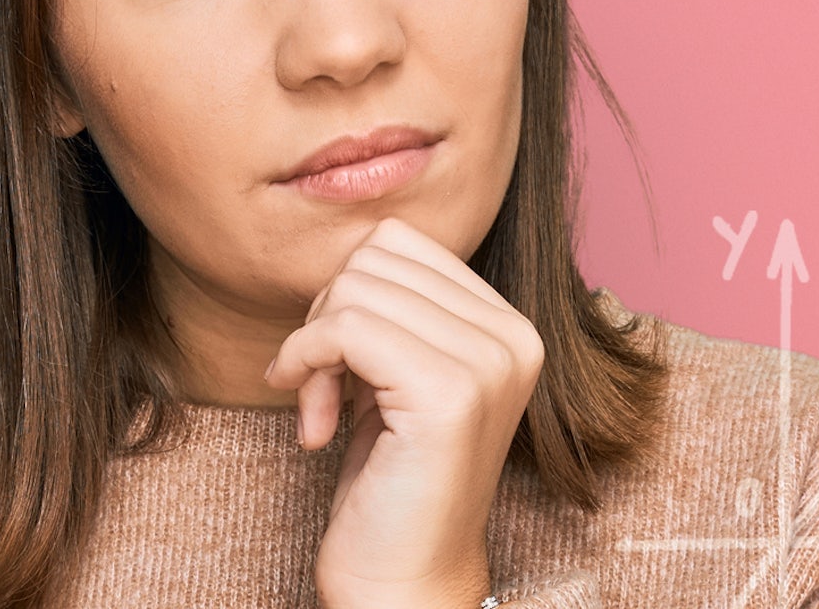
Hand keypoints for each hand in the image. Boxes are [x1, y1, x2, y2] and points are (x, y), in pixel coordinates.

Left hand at [262, 217, 544, 608]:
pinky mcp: (450, 394)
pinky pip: (346, 328)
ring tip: (322, 412)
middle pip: (375, 257)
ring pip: (356, 287)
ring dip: (312, 348)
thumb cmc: (391, 483)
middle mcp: (514, 338)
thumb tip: (349, 251)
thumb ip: (394, 310)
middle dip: (326, 317)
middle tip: (322, 389)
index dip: (346, 296)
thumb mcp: (398, 377)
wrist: (405, 582)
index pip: (400, 243)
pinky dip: (304, 364)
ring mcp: (489, 364)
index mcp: (510, 327)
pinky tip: (314, 427)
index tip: (336, 366)